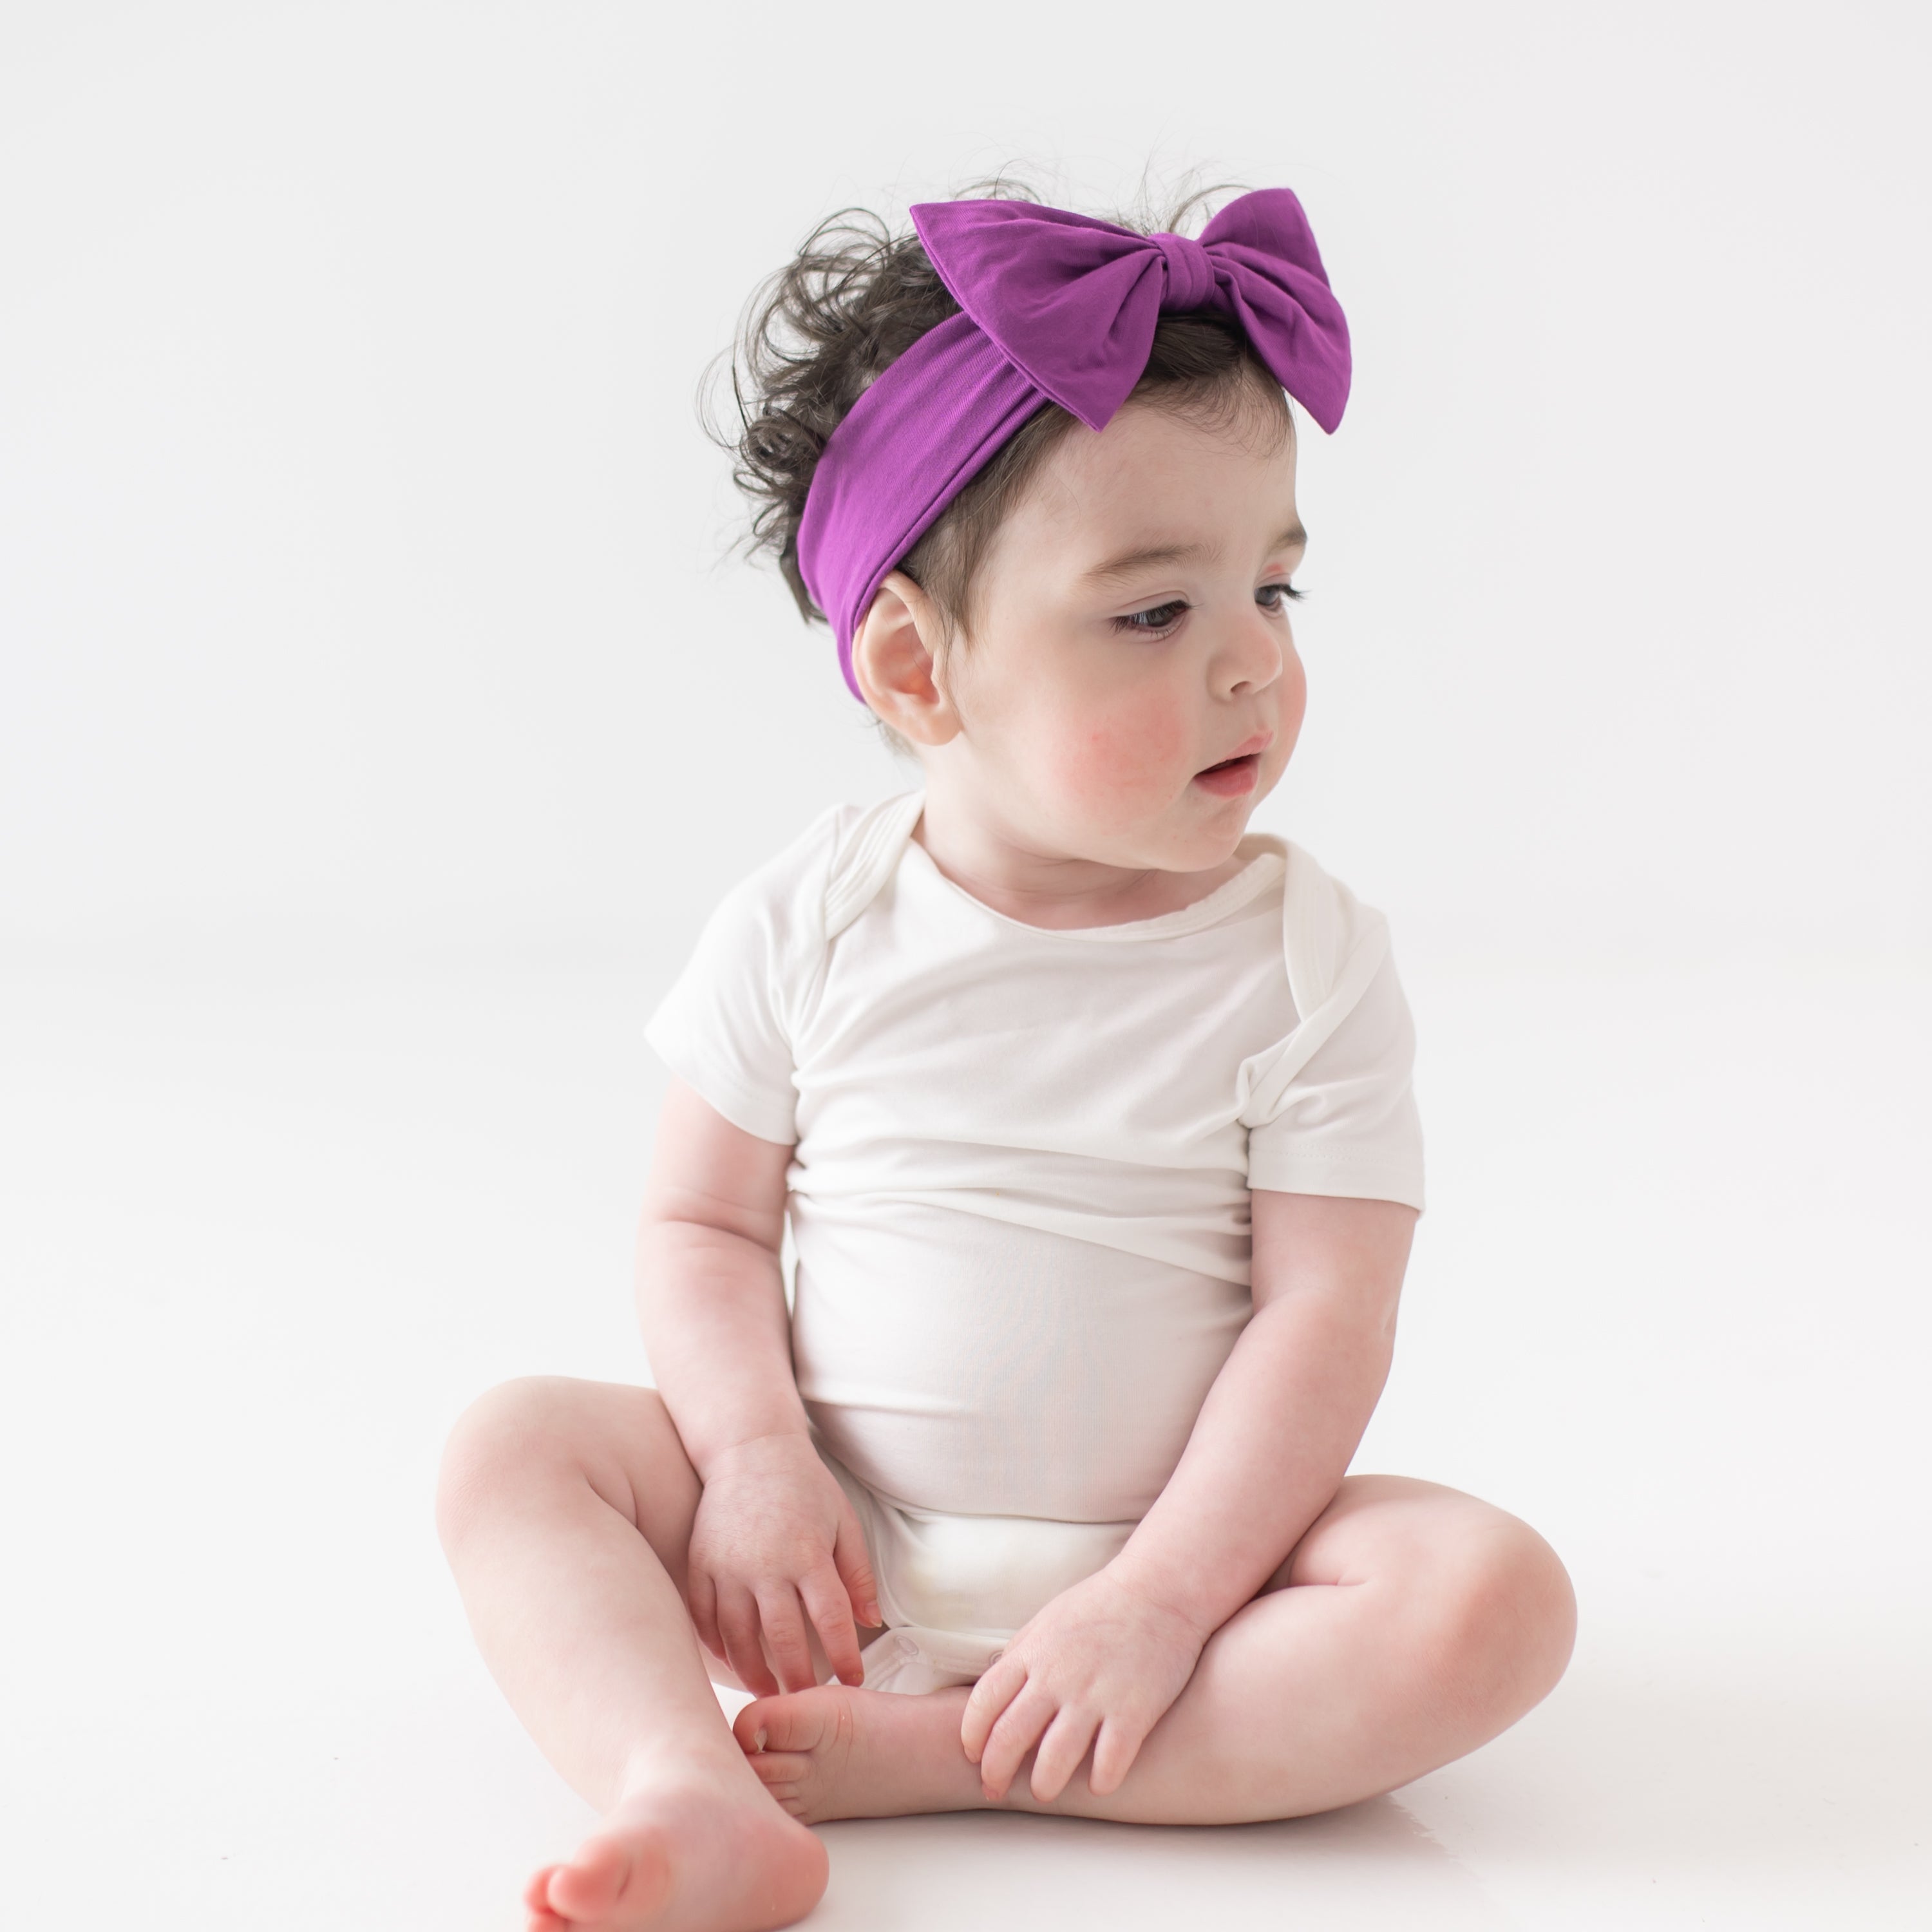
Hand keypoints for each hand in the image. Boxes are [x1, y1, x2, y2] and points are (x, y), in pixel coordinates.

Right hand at [685, 1432, 880, 1696]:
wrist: (749, 1449)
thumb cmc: (804, 1486)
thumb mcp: (843, 1520)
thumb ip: (858, 1572)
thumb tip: (871, 1620)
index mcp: (808, 1553)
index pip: (831, 1619)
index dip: (845, 1656)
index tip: (854, 1682)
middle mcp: (766, 1564)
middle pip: (783, 1638)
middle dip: (798, 1677)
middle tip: (806, 1701)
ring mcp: (728, 1565)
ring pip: (738, 1636)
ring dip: (754, 1671)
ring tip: (768, 1693)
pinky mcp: (700, 1563)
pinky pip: (704, 1617)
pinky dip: (717, 1646)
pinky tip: (731, 1662)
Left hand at [959, 1567, 1208, 1802]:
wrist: (1159, 1589)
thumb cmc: (1101, 1605)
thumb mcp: (1048, 1621)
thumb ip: (1021, 1656)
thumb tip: (993, 1693)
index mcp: (1032, 1652)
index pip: (983, 1703)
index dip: (972, 1736)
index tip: (973, 1754)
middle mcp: (1057, 1676)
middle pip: (1009, 1737)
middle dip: (995, 1772)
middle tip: (996, 1788)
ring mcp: (1095, 1696)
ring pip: (1054, 1760)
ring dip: (1043, 1785)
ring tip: (1045, 1790)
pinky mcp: (1134, 1711)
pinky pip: (1109, 1763)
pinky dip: (1099, 1781)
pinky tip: (1098, 1782)